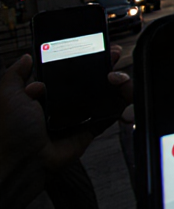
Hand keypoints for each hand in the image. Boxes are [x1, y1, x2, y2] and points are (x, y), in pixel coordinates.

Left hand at [0, 46, 128, 208]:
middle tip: (114, 54)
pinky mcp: (88, 130)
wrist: (23, 162)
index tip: (93, 46)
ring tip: (118, 76)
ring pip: (101, 95)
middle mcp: (61, 105)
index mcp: (42, 95)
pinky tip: (125, 93)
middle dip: (103, 65)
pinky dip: (119, 105)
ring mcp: (76, 118)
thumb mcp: (7, 95)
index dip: (81, 58)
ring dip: (114, 83)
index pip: (66, 72)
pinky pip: (107, 115)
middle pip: (88, 80)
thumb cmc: (11, 131)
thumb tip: (25, 57)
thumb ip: (15, 74)